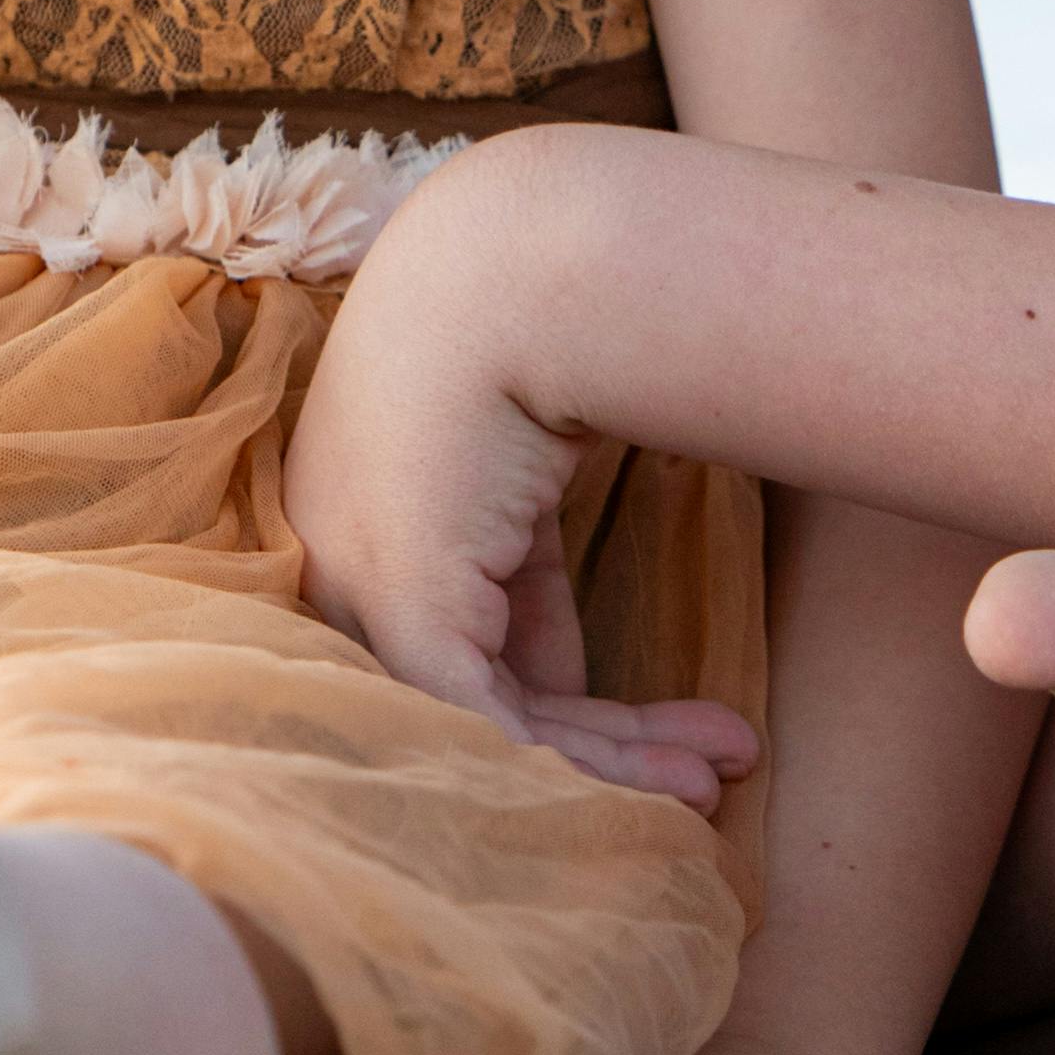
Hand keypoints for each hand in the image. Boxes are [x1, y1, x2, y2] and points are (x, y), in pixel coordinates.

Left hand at [286, 218, 753, 812]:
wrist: (519, 268)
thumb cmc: (529, 338)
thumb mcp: (523, 480)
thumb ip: (523, 580)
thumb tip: (558, 675)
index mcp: (348, 523)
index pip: (450, 646)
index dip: (561, 703)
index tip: (661, 739)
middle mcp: (334, 562)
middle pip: (467, 698)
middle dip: (602, 751)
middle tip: (707, 786)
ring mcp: (356, 583)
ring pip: (484, 722)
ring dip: (616, 761)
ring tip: (720, 777)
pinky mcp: (399, 600)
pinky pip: (491, 717)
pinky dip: (590, 756)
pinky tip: (675, 766)